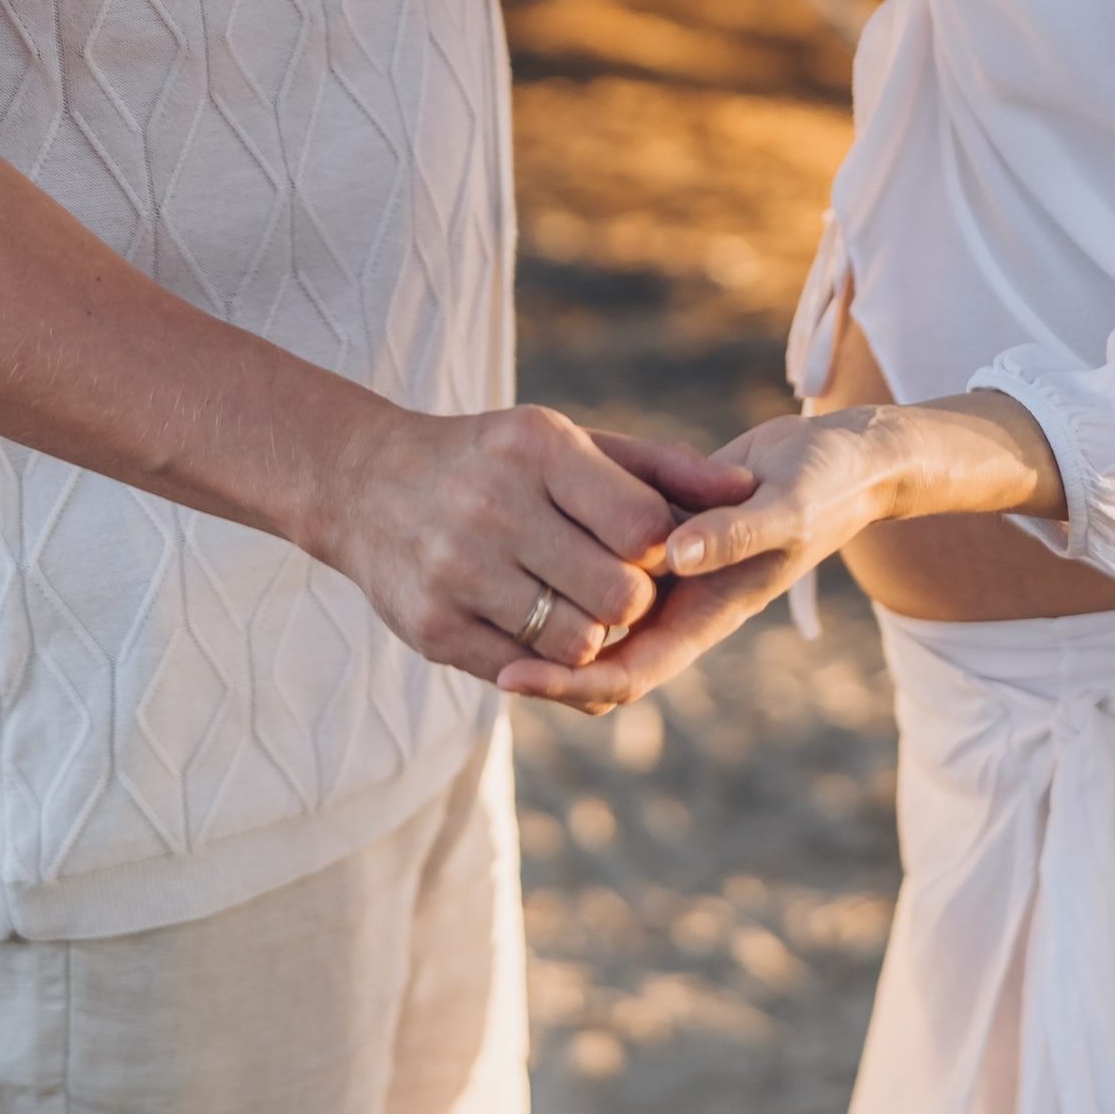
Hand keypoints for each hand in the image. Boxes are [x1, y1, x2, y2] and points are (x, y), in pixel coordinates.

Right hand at [313, 403, 753, 690]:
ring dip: (592, 636)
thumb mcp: (572, 442)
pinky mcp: (433, 627)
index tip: (645, 546)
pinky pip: (522, 672)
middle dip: (634, 601)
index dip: (661, 548)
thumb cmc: (497, 461)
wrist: (367, 483)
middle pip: (619, 595)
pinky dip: (541, 660)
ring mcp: (459, 569)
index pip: (643, 526)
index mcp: (537, 447)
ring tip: (574, 604)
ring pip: (577, 643)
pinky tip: (530, 622)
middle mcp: (495, 504)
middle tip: (619, 587)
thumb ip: (662, 468)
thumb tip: (747, 489)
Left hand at [498, 407, 898, 712]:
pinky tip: (519, 537)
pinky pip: (602, 560)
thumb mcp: (786, 507)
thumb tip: (672, 559)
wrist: (846, 458)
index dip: (566, 684)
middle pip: (596, 653)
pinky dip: (566, 561)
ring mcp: (670, 571)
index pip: (625, 675)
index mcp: (708, 613)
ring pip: (592, 608)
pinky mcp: (661, 531)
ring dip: (545, 610)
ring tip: (472, 593)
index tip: (507, 677)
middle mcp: (682, 601)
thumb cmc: (828, 484)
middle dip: (538, 655)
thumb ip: (732, 533)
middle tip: (466, 634)